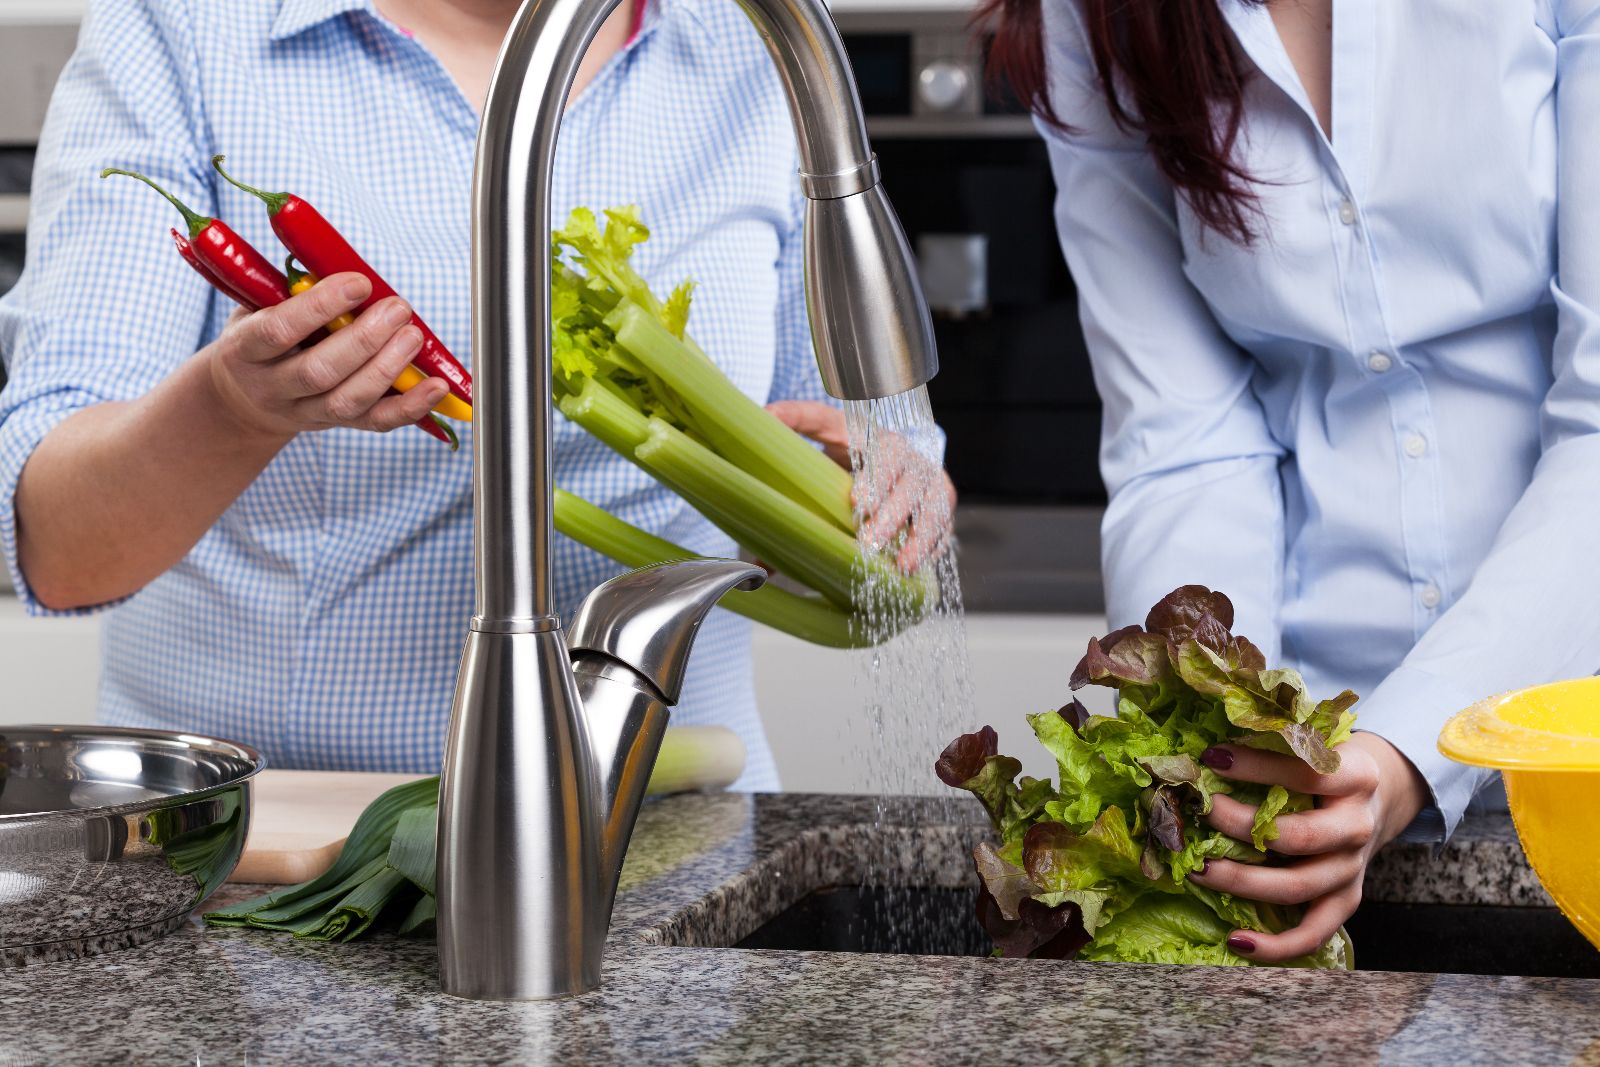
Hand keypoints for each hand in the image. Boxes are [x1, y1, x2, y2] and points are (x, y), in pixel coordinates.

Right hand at [205, 272, 448, 440]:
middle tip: (398, 308)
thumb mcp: (258, 308)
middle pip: (319, 371)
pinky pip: (375, 422)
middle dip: (365, 338)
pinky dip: (410, 407)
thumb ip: (293, 291)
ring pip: (347, 400)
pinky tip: (436, 387)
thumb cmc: (260, 337)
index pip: (279, 330)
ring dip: (388, 368)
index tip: (359, 283)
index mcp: (245, 350)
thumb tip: (343, 263)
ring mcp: (303, 412)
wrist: (243, 399)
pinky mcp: (335, 426)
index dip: (320, 307)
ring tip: (414, 337)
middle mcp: (271, 387)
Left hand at [767, 399, 957, 569]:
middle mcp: (914, 461)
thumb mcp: (825, 425)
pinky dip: (932, 549)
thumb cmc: (851, 442)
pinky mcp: (940, 508)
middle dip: (891, 517)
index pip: (886, 456)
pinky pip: (943, 530)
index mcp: (885, 440)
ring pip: (934, 510)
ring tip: (903, 566)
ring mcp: (932, 485)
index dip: (875, 479)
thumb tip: (764, 414)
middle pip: (910, 488)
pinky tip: (916, 570)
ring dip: (919, 540)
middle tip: (869, 542)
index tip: (856, 501)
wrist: (888, 453)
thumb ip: (796, 418)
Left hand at [1186, 731, 1429, 961]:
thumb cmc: (1327, 767)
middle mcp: (1357, 826)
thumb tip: (1209, 749)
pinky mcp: (1347, 900)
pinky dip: (1275, 946)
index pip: (1304, 773)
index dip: (1256, 766)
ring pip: (1297, 887)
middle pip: (1299, 837)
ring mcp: (1353, 869)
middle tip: (1201, 813)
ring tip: (1199, 871)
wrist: (1379, 796)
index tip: (1212, 758)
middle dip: (1241, 826)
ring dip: (1242, 883)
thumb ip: (1276, 744)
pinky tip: (1235, 941)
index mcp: (1355, 777)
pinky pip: (1313, 934)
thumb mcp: (1316, 745)